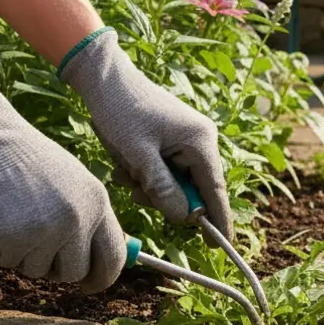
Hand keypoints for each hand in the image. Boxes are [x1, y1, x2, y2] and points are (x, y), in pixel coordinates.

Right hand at [0, 65, 126, 292]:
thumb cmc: (28, 160)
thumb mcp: (74, 183)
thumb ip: (90, 218)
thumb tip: (101, 258)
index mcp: (98, 203)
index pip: (114, 258)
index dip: (102, 277)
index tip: (90, 284)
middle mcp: (77, 220)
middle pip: (74, 273)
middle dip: (56, 268)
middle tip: (39, 249)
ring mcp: (46, 232)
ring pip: (38, 271)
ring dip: (24, 255)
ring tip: (14, 217)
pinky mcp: (13, 241)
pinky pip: (8, 263)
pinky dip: (0, 248)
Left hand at [59, 28, 233, 242]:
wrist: (103, 78)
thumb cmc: (121, 111)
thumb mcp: (138, 155)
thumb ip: (163, 189)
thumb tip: (186, 218)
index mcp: (200, 142)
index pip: (214, 190)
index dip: (217, 220)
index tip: (220, 246)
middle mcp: (200, 140)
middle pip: (192, 189)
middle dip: (164, 195)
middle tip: (137, 188)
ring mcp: (186, 139)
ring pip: (175, 182)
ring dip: (150, 185)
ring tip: (127, 169)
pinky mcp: (171, 139)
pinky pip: (164, 169)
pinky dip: (146, 173)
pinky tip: (127, 160)